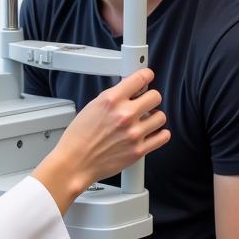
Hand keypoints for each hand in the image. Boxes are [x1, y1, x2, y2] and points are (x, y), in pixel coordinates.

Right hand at [33, 68, 169, 212]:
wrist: (75, 163)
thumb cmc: (79, 138)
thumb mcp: (92, 107)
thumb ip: (113, 97)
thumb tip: (129, 90)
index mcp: (111, 100)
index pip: (140, 78)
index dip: (146, 76)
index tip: (147, 77)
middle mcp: (124, 115)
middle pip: (155, 96)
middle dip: (149, 99)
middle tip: (143, 103)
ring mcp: (134, 133)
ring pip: (161, 117)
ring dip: (154, 118)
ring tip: (144, 121)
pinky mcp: (139, 150)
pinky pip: (163, 137)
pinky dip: (159, 134)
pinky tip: (151, 133)